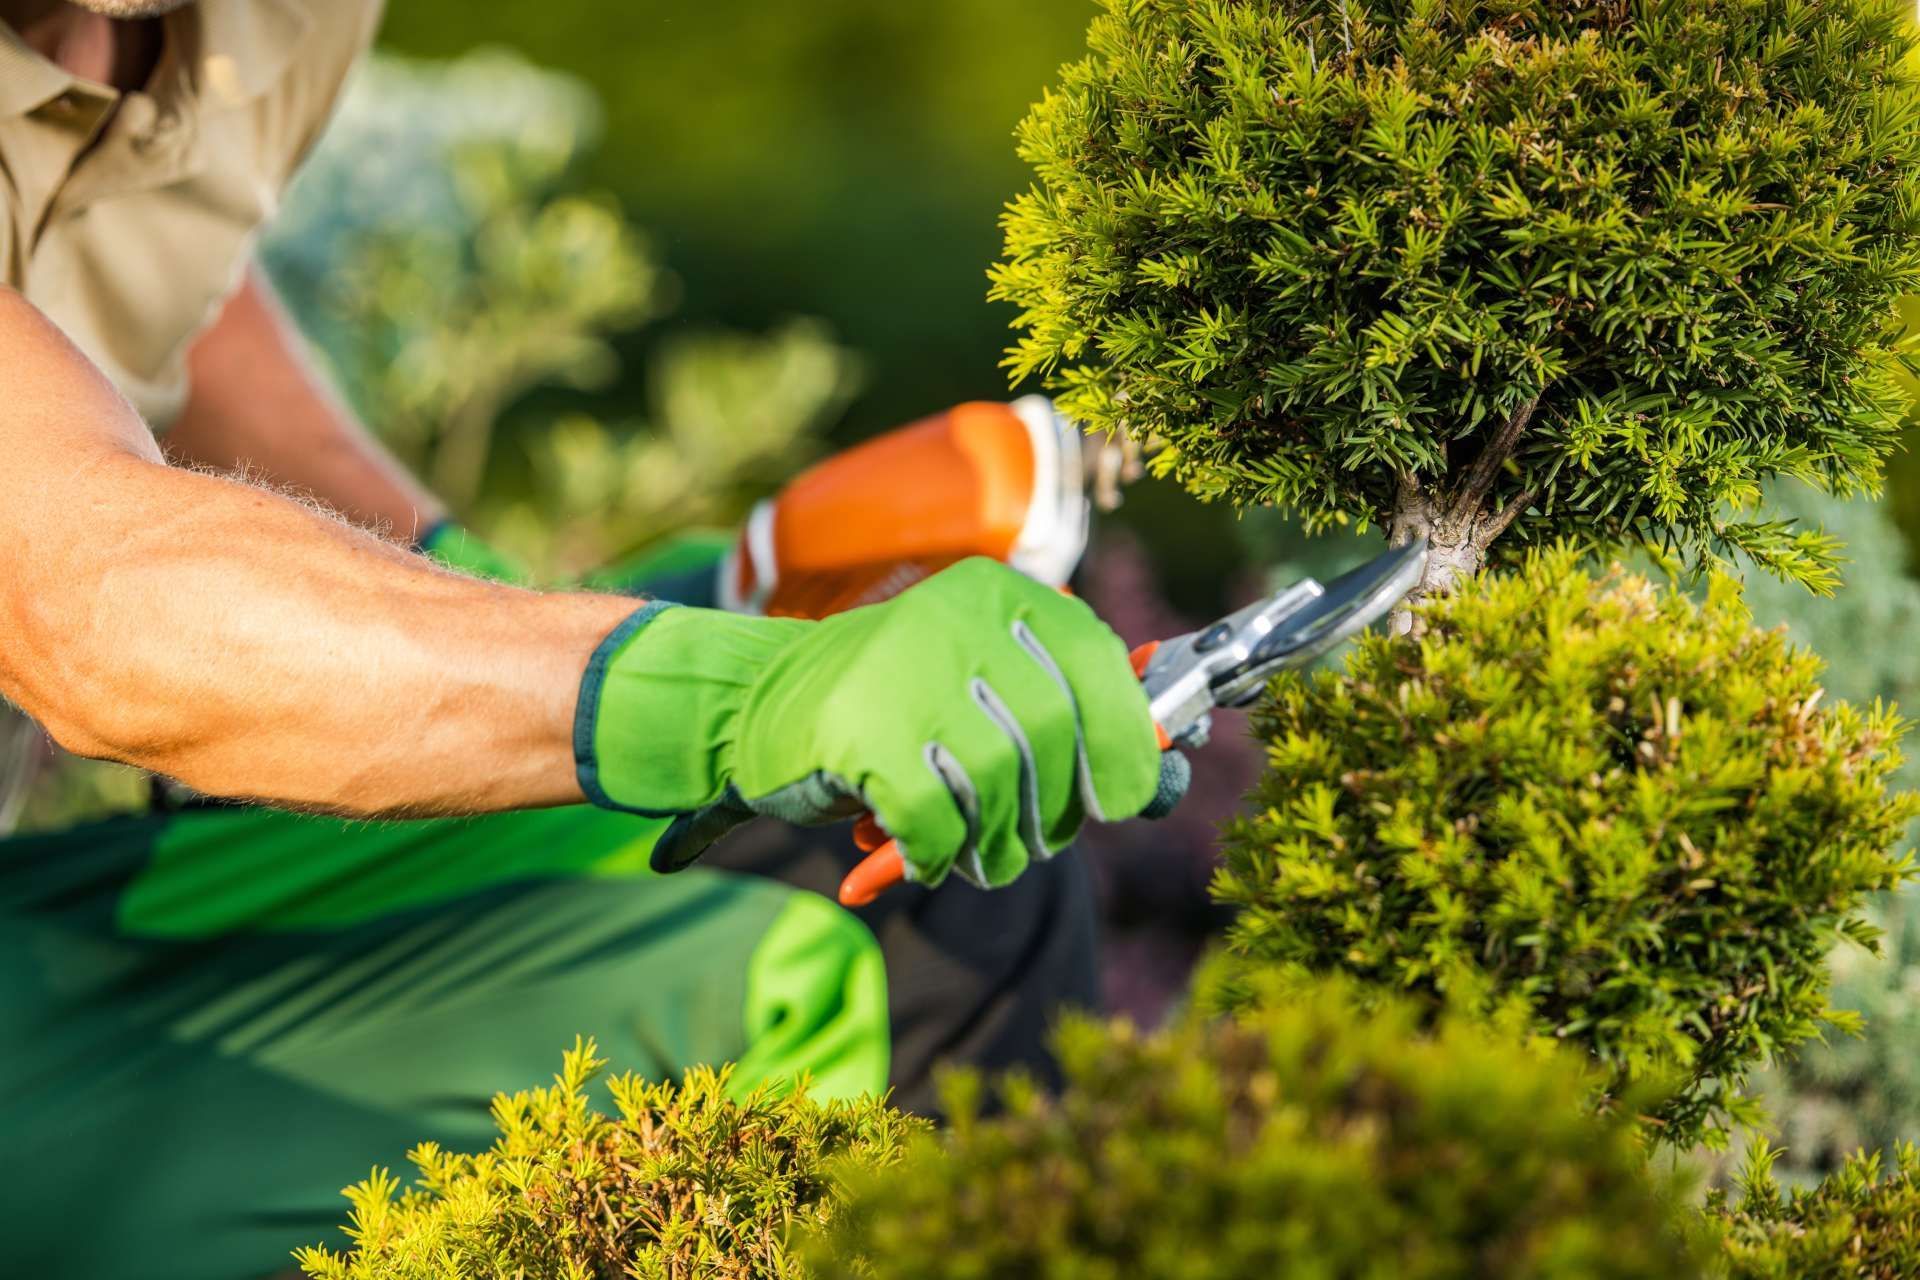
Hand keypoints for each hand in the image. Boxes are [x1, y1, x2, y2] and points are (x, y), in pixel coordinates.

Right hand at [575, 558, 1163, 888]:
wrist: (750, 703)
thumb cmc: (890, 704)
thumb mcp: (982, 683)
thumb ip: (1066, 711)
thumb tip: (1169, 759)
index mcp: (998, 594)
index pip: (1098, 664)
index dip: (1127, 740)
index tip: (1128, 798)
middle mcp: (956, 617)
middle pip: (1055, 733)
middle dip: (1058, 808)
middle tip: (1037, 843)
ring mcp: (905, 669)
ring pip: (1001, 785)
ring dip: (997, 843)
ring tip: (980, 854)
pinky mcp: (861, 731)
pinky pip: (938, 823)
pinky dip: (934, 855)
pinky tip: (916, 856)